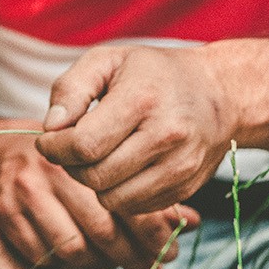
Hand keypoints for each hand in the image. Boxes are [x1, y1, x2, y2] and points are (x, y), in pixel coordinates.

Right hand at [0, 123, 198, 268]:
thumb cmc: (60, 155)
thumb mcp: (101, 155)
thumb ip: (144, 187)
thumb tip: (192, 222)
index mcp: (83, 154)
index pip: (126, 203)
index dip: (153, 234)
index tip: (170, 252)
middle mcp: (52, 171)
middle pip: (102, 231)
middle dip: (134, 259)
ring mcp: (24, 192)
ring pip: (72, 248)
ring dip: (100, 265)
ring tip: (117, 264)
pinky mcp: (2, 211)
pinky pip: (40, 254)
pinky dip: (63, 264)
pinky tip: (81, 259)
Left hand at [36, 43, 236, 214]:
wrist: (220, 93)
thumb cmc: (154, 73)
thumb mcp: (108, 60)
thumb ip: (71, 89)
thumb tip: (51, 127)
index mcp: (142, 100)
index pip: (84, 144)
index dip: (55, 148)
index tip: (48, 140)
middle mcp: (165, 137)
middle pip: (95, 176)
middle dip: (71, 166)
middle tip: (71, 149)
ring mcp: (179, 167)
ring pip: (113, 199)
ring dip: (94, 183)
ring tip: (98, 157)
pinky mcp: (186, 188)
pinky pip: (135, 207)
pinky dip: (119, 193)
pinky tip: (122, 167)